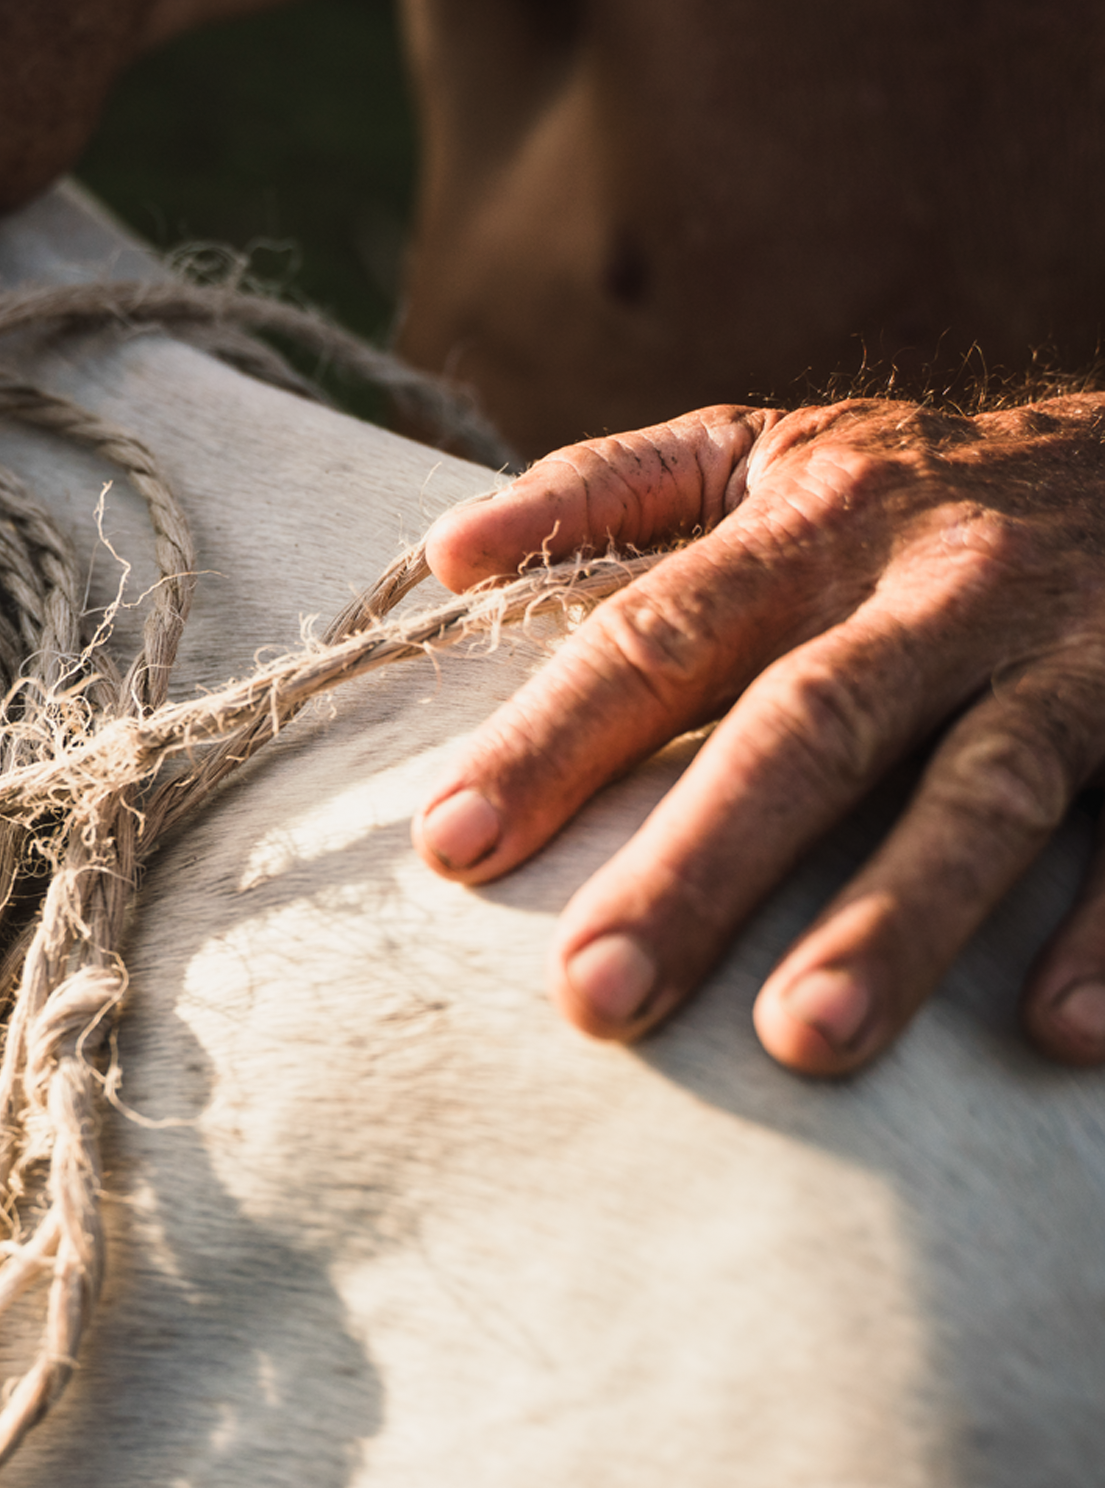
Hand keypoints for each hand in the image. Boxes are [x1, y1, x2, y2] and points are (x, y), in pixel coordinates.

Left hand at [413, 395, 1104, 1072]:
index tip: (450, 846)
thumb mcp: (763, 448)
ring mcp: (1077, 652)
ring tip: (803, 1039)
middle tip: (593, 994)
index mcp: (811, 517)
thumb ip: (607, 490)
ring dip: (897, 916)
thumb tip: (445, 554)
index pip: (656, 635)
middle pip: (807, 726)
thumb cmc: (920, 479)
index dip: (552, 737)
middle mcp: (941, 579)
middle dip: (698, 862)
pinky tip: (1053, 1030)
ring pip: (983, 788)